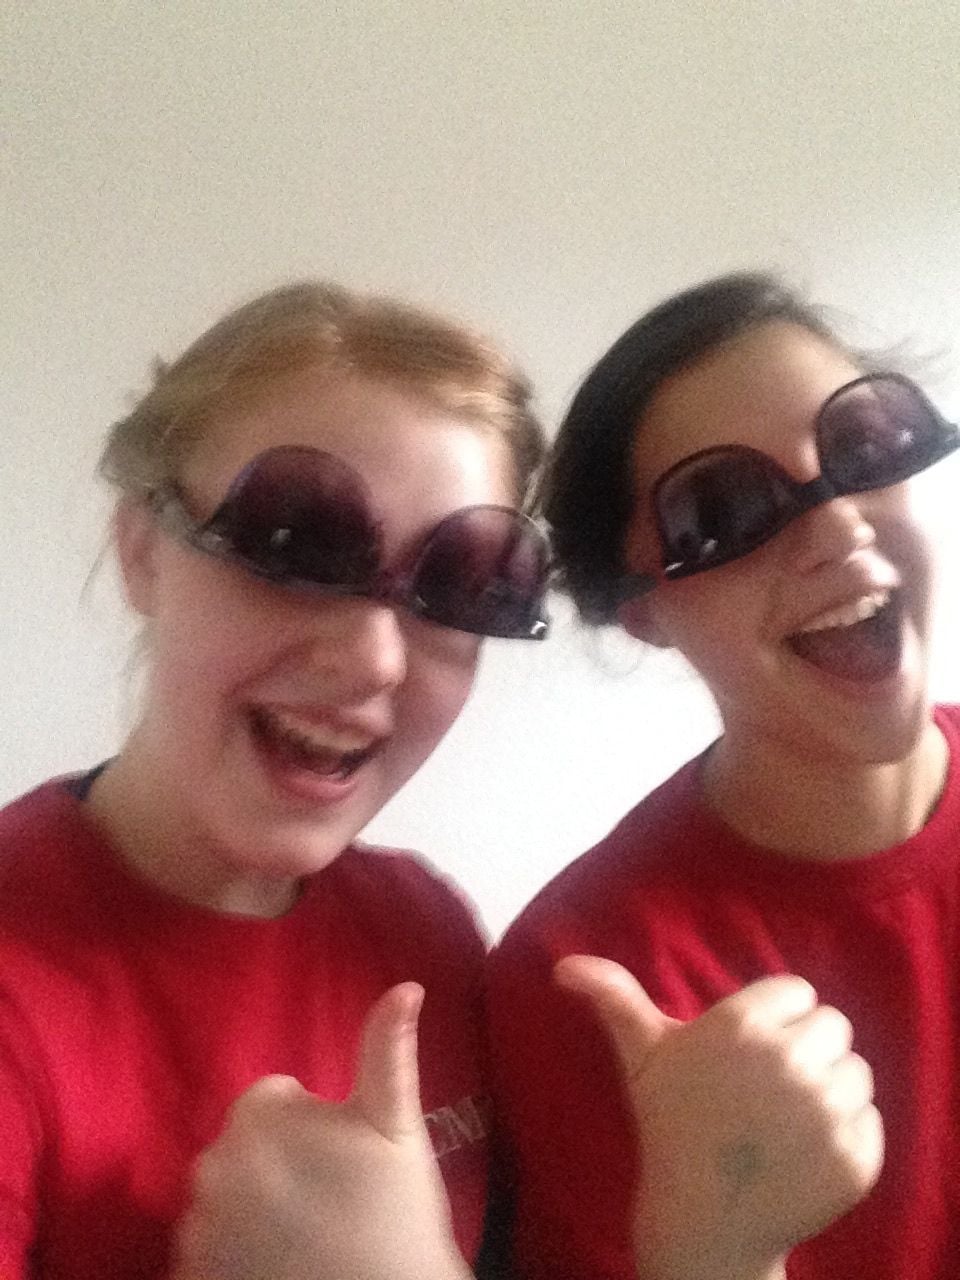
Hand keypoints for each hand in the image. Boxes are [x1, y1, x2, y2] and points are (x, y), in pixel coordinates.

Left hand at [172, 983, 473, 1279]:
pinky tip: (275, 1265)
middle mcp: (213, 1167)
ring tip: (302, 1238)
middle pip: (241, 1150)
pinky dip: (229, 1255)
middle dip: (275, 1166)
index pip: (270, 1102)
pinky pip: (203, 1251)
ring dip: (249, 1211)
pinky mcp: (192, 1276)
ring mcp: (197, 1229)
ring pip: (221, 1200)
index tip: (337, 1163)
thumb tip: (406, 986)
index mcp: (259, 1118)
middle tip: (325, 1201)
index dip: (308, 1128)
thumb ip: (388, 1049)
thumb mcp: (396, 1123)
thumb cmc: (396, 1212)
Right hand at [557, 958, 882, 1279]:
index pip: (798, 992)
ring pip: (856, 1072)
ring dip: (830, 1091)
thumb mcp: (641, 1057)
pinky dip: (848, 1136)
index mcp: (741, 1026)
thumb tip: (564, 965)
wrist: (702, 1222)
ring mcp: (825, 1112)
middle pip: (833, 1025)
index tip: (750, 1052)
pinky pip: (871, 1120)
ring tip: (786, 1121)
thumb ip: (613, 998)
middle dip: (807, 1049)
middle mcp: (787, 1061)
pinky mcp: (855, 1157)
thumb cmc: (670, 1127)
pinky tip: (805, 1153)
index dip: (776, 1019)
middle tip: (768, 1088)